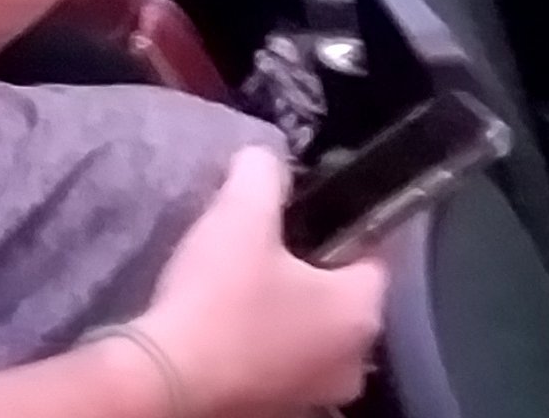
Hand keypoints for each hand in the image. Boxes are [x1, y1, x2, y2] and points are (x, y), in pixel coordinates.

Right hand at [128, 148, 384, 413]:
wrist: (172, 379)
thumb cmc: (220, 297)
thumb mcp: (238, 216)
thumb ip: (261, 175)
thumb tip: (265, 157)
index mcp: (362, 310)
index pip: (376, 253)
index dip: (343, 223)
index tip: (306, 206)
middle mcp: (357, 360)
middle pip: (342, 297)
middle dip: (311, 270)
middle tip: (263, 243)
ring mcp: (321, 395)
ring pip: (314, 335)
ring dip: (289, 313)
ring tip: (241, 284)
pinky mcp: (284, 412)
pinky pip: (286, 364)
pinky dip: (267, 345)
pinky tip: (231, 327)